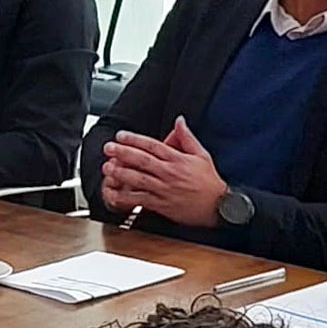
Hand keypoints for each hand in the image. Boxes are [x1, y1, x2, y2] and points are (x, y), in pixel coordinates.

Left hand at [99, 120, 228, 227]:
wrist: (218, 206)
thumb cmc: (209, 182)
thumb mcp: (201, 155)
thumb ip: (187, 137)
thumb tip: (180, 120)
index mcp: (178, 160)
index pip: (153, 146)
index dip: (135, 139)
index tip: (121, 135)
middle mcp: (169, 174)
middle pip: (142, 160)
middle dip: (123, 153)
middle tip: (108, 147)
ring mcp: (164, 190)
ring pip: (139, 180)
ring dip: (121, 173)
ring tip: (108, 167)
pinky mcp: (161, 205)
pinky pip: (140, 200)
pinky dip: (125, 197)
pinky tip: (114, 193)